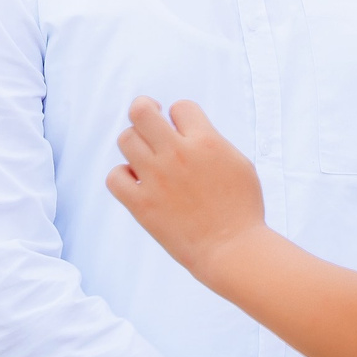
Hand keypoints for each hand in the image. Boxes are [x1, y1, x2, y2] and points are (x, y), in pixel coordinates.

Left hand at [107, 97, 265, 276]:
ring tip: (148, 158)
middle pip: (141, 111)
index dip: (182, 117)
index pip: (180, 107)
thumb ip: (213, 141)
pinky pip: (114, 177)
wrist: (232, 249)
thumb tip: (191, 131)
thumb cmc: (242, 209)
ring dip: (136, 145)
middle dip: (146, 111)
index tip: (186, 133)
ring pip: (126, 140)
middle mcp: (177, 154)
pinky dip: (122, 176)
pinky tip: (138, 182)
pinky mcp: (141, 203)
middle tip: (151, 123)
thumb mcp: (239, 163)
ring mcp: (156, 178)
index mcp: (205, 141)